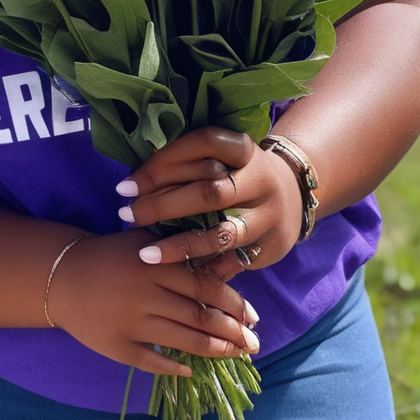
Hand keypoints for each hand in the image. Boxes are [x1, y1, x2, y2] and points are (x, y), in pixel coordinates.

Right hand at [46, 228, 260, 377]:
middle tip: (254, 343)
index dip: (234, 305)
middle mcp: (144, 294)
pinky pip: (153, 362)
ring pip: (183, 341)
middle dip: (233, 333)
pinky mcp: (116, 347)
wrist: (62, 275)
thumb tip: (233, 264)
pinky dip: (176, 368)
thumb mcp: (147, 244)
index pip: (206, 287)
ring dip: (215, 351)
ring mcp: (130, 323)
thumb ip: (183, 253)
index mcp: (154, 265)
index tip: (254, 317)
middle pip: (200, 317)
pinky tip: (192, 371)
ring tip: (235, 355)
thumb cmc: (114, 256)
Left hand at [113, 127, 303, 280]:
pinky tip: (175, 273)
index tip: (126, 185)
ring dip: (180, 245)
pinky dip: (203, 268)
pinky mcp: (269, 247)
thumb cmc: (237, 174)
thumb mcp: (223, 157)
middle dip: (163, 204)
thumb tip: (134, 181)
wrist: (293, 195)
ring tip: (144, 253)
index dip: (162, 162)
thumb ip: (188, 164)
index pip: (202, 146)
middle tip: (126, 214)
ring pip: (221, 232)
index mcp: (244, 150)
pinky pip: (231, 262)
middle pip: (209, 191)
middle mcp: (260, 180)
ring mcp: (267, 215)